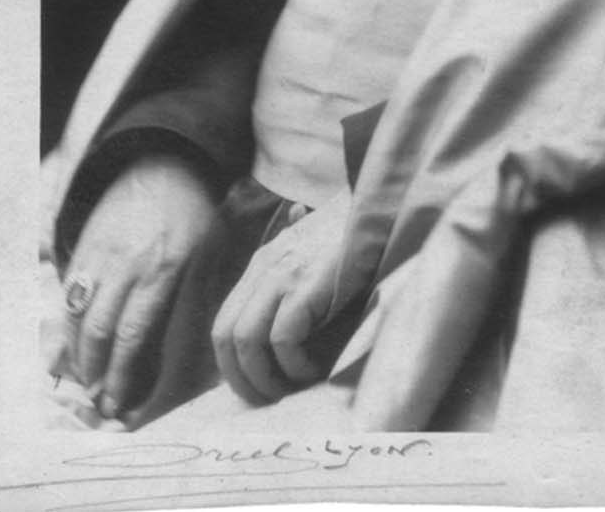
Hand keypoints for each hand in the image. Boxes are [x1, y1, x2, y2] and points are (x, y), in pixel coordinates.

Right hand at [58, 153, 217, 418]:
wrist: (162, 165)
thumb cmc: (194, 214)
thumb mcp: (211, 249)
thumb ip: (200, 295)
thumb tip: (198, 347)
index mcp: (164, 268)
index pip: (135, 333)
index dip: (124, 374)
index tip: (122, 404)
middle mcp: (127, 265)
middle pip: (101, 332)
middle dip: (98, 375)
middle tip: (102, 404)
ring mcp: (101, 256)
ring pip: (78, 318)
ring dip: (80, 358)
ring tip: (89, 384)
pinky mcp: (84, 249)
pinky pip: (68, 296)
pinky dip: (68, 328)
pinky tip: (77, 349)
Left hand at [211, 188, 350, 404]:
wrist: (380, 205)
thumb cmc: (353, 234)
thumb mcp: (311, 247)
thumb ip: (291, 269)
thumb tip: (282, 286)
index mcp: (262, 263)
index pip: (224, 324)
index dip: (233, 365)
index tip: (255, 388)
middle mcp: (265, 267)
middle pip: (226, 337)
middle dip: (242, 379)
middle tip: (269, 399)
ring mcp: (283, 274)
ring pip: (247, 341)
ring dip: (266, 377)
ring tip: (292, 387)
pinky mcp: (306, 283)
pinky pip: (283, 338)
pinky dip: (294, 363)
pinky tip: (315, 367)